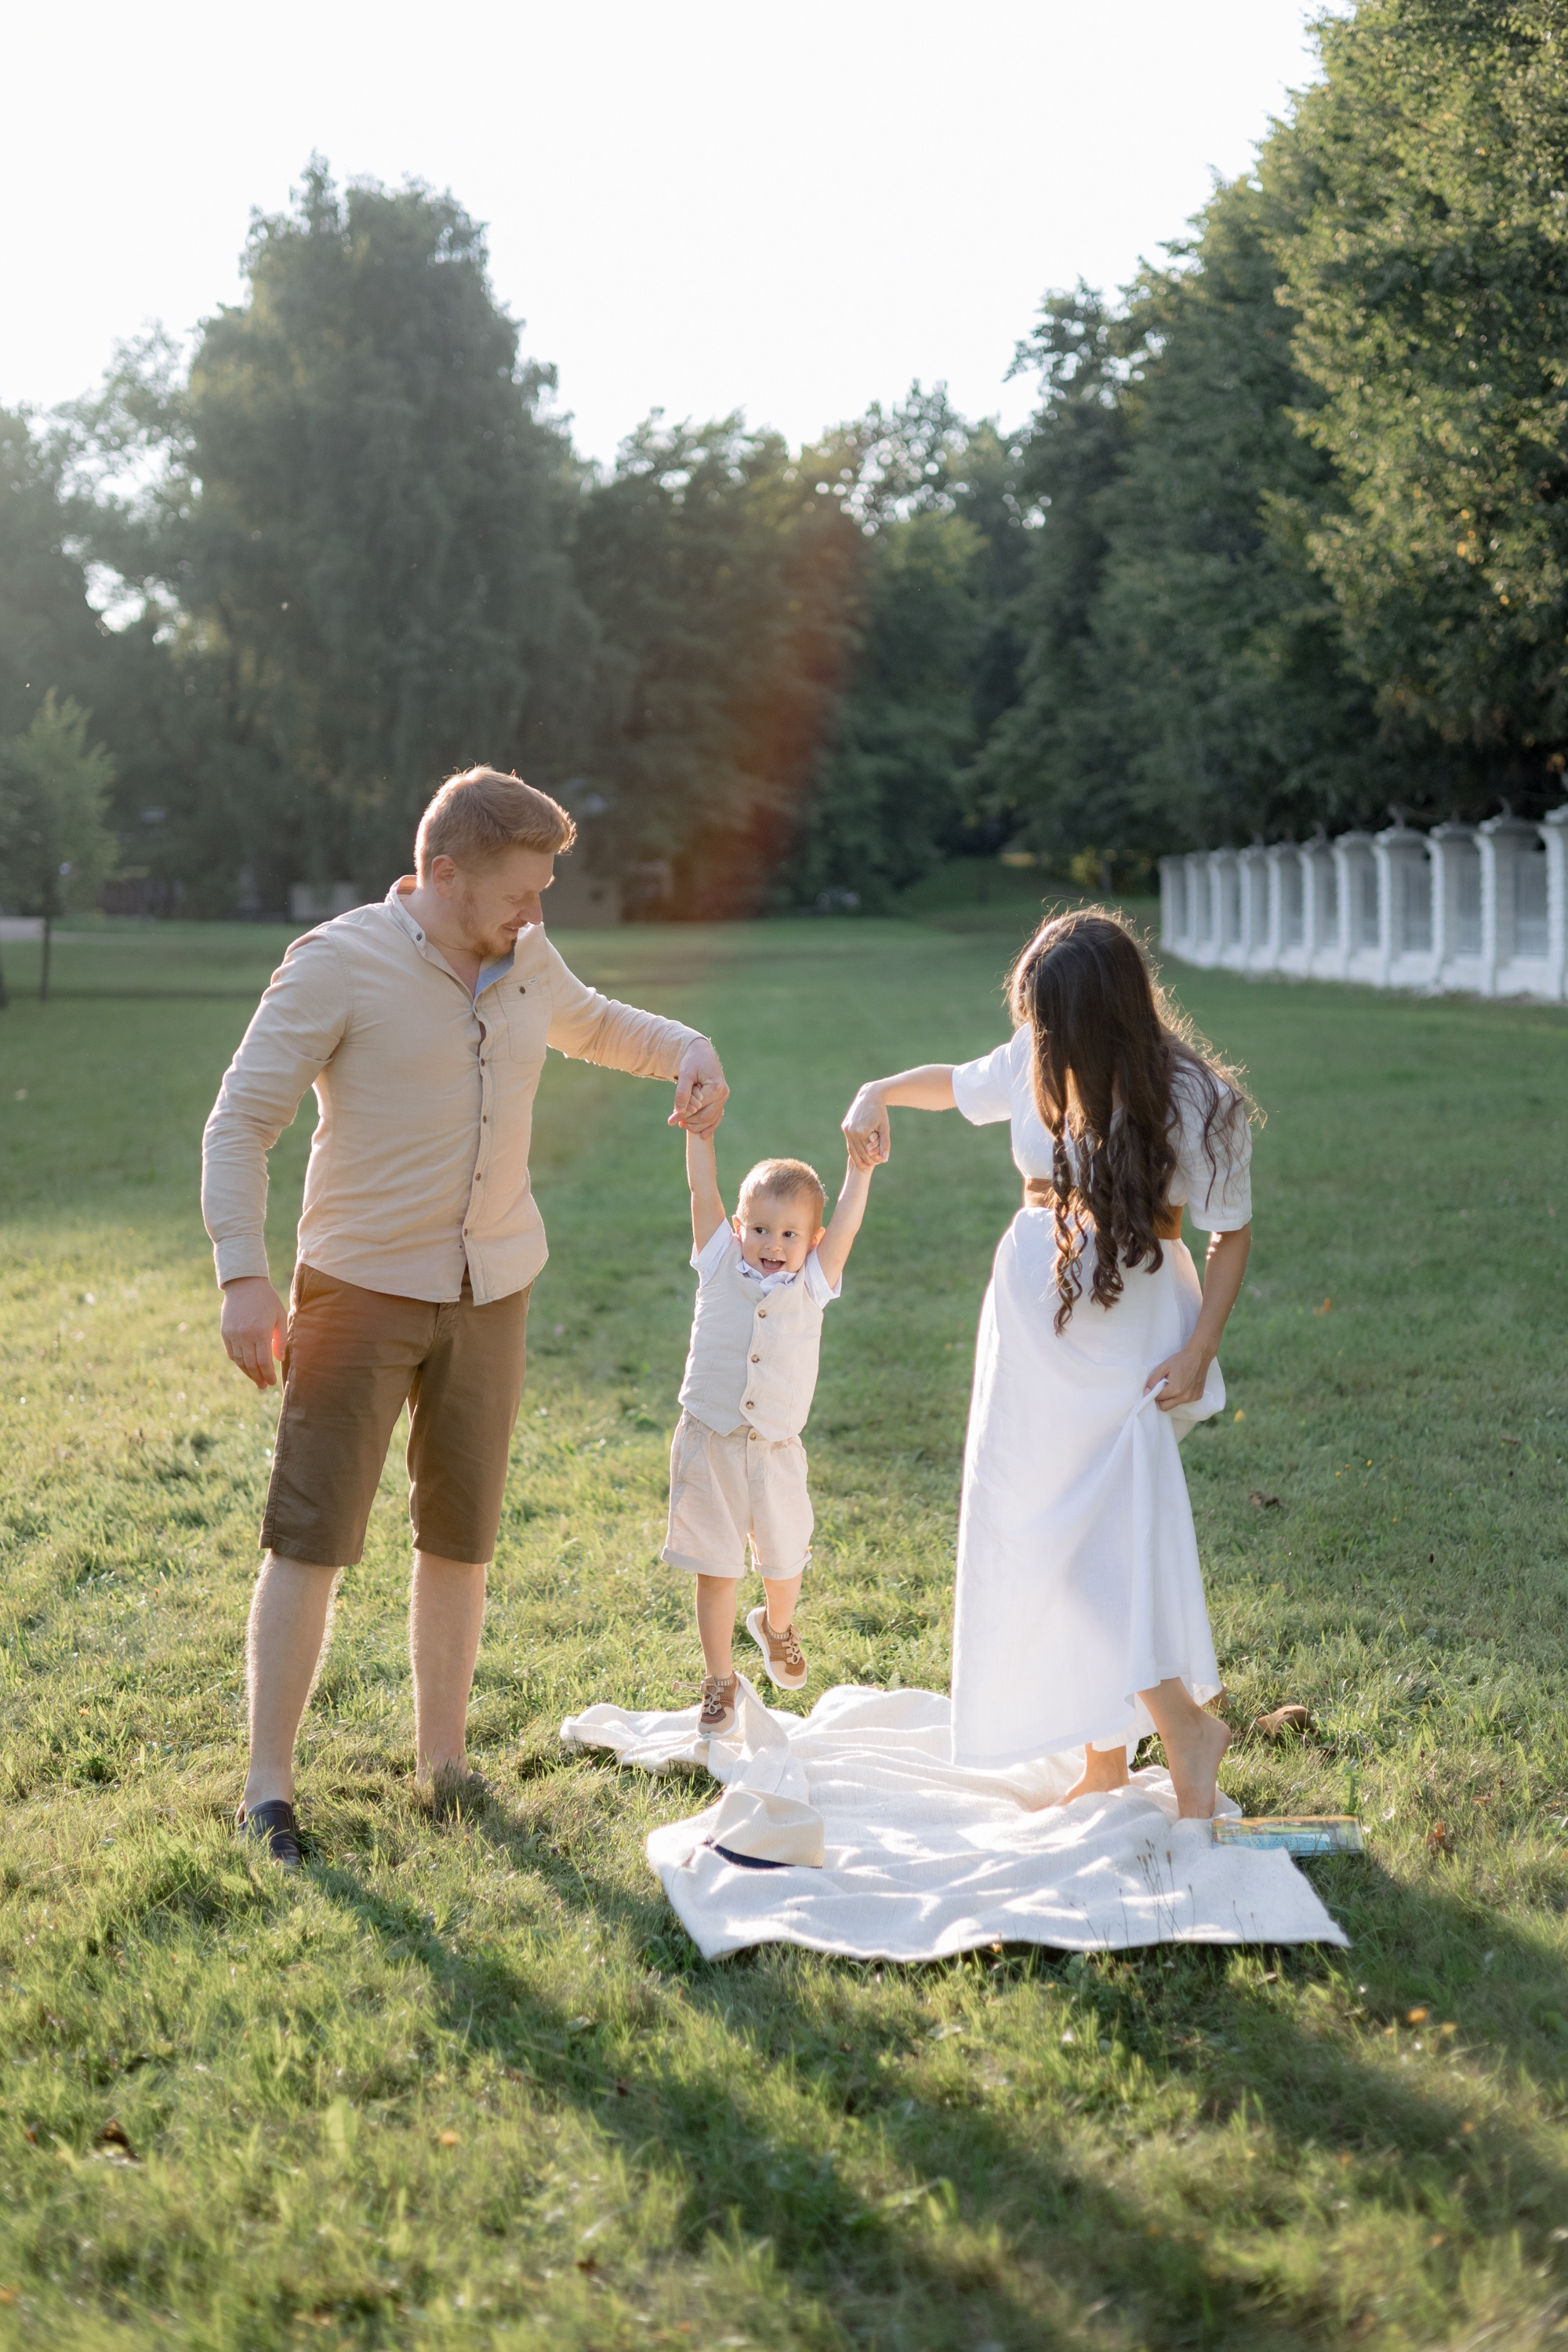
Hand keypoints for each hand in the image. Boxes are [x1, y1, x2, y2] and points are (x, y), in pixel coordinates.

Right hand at [221, 1275, 285, 1389]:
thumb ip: (280, 1339)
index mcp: (260, 1331)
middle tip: (264, 1386)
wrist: (244, 1284)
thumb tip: (279, 1360)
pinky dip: (238, 1362)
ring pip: (239, 1361)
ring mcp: (232, 1334)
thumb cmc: (267, 1299)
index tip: (272, 1382)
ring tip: (256, 1380)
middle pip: (250, 1365)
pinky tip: (246, 1366)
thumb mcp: (280, 1316)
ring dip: (248, 1373)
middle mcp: (244, 1335)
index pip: (263, 1362)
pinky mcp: (225, 1332)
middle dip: (258, 1378)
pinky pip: (231, 1353)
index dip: (268, 1375)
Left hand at [669, 1037, 727, 1134]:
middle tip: (675, 1122)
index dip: (683, 1114)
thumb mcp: (685, 1074)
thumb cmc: (693, 1061)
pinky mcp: (721, 1099)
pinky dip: (710, 1126)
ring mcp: (723, 1098)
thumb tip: (678, 1110)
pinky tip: (703, 1135)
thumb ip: (682, 1092)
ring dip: (697, 1125)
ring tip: (682, 1125)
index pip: (697, 1107)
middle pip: (705, 1116)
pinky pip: (717, 1116)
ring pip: (710, 1119)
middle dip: (689, 1121)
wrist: (702, 1052)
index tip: (671, 1120)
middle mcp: (723, 1094)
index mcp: (716, 1087)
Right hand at [841, 1083, 890, 1169]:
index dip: (874, 1159)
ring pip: (852, 1149)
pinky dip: (854, 1150)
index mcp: (862, 1131)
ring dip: (858, 1158)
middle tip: (872, 1167)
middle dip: (866, 1160)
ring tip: (865, 1166)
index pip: (868, 1152)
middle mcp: (852, 1131)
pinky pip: (849, 1142)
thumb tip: (885, 1159)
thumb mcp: (885, 1127)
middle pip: (859, 1152)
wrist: (870, 1096)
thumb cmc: (880, 1112)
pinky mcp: (845, 1126)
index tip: (879, 1163)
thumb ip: (885, 1144)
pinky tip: (859, 1155)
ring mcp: (847, 1129)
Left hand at [1145, 1340, 1211, 1409]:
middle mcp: (1185, 1397)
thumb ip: (1153, 1381)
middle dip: (1161, 1399)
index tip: (1155, 1386)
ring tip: (1174, 1384)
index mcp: (1175, 1390)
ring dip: (1171, 1398)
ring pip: (1175, 1404)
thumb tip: (1146, 1392)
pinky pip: (1184, 1401)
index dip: (1154, 1392)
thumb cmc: (1180, 1360)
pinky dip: (1181, 1396)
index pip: (1158, 1398)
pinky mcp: (1198, 1397)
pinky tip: (1183, 1384)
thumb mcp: (1163, 1367)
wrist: (1199, 1355)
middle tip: (1163, 1388)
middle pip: (1165, 1407)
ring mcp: (1192, 1398)